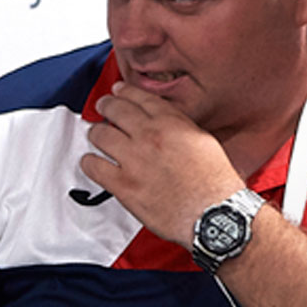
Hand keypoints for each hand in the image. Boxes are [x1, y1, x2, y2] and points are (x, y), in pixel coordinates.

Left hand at [80, 84, 246, 243]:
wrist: (214, 215)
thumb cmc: (216, 186)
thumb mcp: (205, 142)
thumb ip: (181, 128)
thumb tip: (167, 124)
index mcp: (172, 123)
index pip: (140, 97)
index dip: (125, 92)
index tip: (118, 91)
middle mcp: (150, 136)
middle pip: (116, 109)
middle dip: (106, 106)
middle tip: (103, 107)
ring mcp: (134, 159)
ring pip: (100, 134)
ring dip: (96, 133)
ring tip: (96, 135)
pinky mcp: (124, 185)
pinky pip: (94, 166)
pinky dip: (90, 163)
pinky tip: (92, 162)